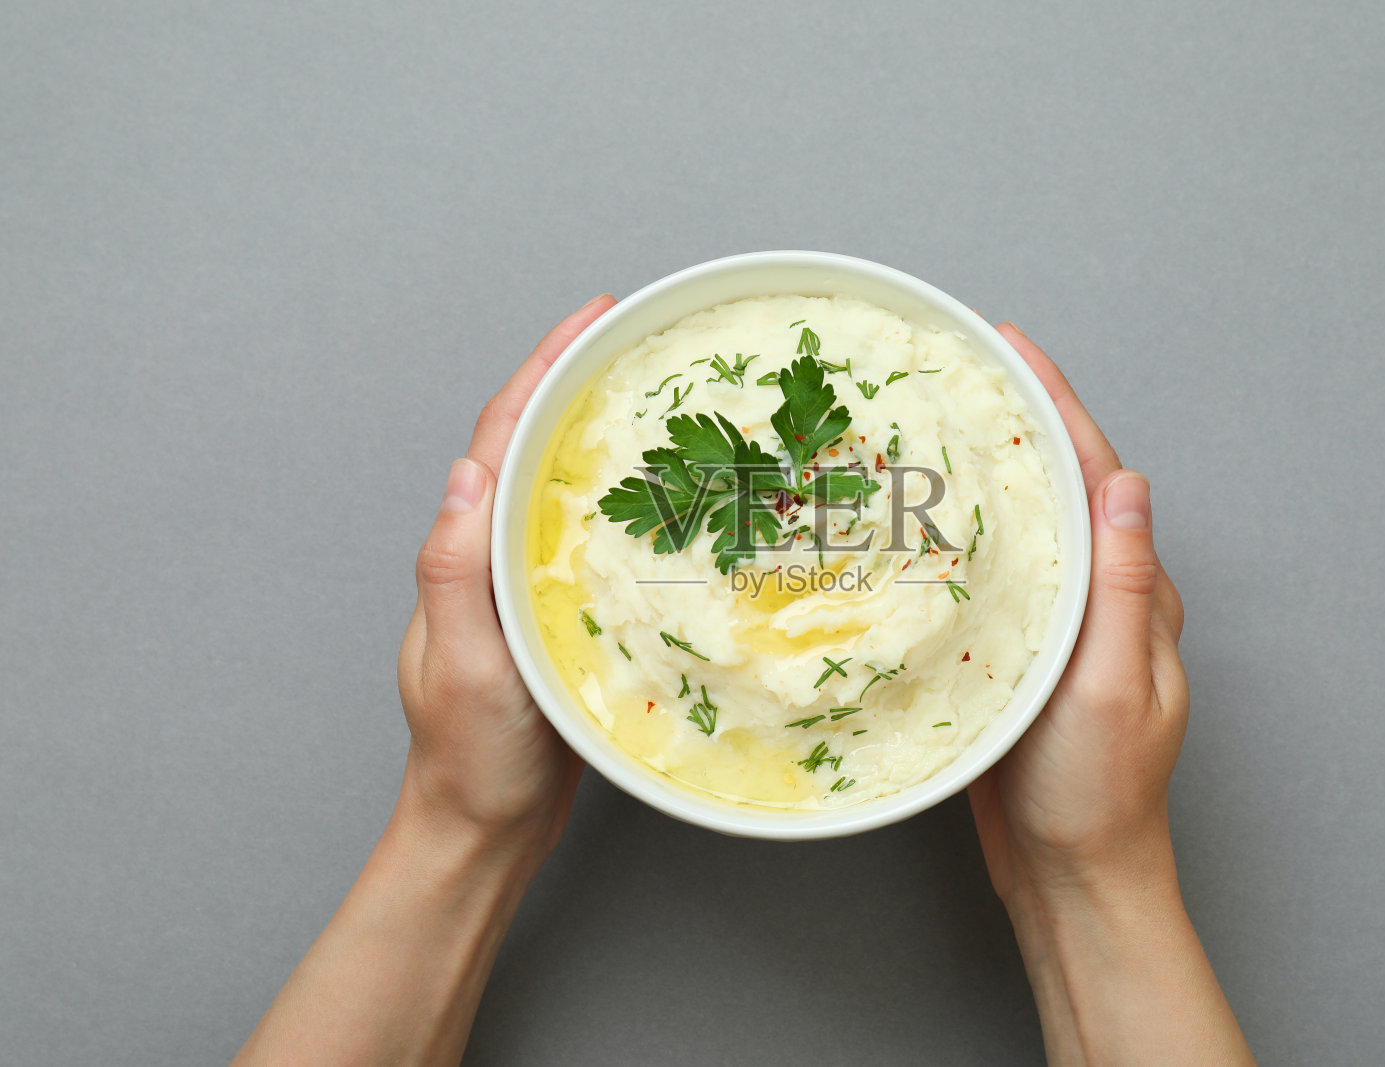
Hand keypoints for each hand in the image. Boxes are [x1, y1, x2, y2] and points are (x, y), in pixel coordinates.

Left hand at [397, 293, 615, 853]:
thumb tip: (465, 474)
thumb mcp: (465, 664)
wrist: (487, 824)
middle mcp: (492, 554)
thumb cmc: (471, 754)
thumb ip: (455, 572)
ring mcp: (525, 581)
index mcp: (465, 552)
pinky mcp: (559, 611)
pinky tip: (668, 493)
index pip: (501, 438)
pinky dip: (624, 496)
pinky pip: (588, 534)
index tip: (591, 317)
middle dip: (574, 379)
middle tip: (637, 336)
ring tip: (660, 392)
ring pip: (561, 484)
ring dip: (600, 429)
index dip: (542, 369)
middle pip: (531, 445)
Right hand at [969, 322, 1187, 902]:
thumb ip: (1121, 585)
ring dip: (984, 467)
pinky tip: (918, 523)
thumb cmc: (1098, 792)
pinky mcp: (1020, 656)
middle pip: (1058, 484)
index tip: (1010, 342)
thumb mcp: (1113, 684)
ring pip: (1022, 525)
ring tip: (929, 421)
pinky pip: (993, 575)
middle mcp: (1101, 598)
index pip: (1096, 472)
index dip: (1056, 401)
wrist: (1072, 876)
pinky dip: (960, 534)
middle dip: (1016, 416)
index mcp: (1134, 594)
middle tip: (957, 364)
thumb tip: (1126, 481)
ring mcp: (1059, 626)